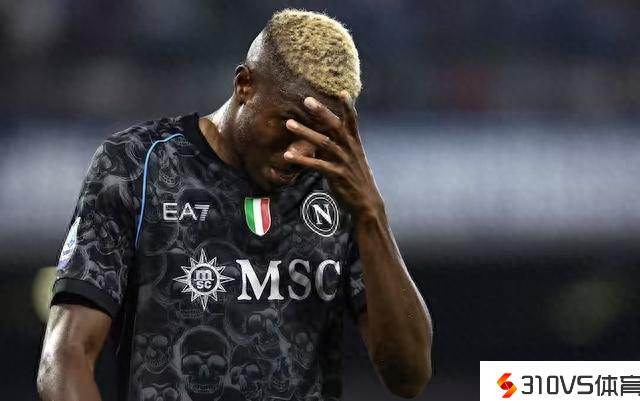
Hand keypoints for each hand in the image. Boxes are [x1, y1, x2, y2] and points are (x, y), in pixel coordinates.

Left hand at [284, 90, 383, 219]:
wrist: (367, 202)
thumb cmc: (357, 179)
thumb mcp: (353, 159)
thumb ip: (340, 147)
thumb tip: (324, 138)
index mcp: (355, 144)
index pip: (352, 121)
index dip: (348, 106)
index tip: (342, 91)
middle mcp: (350, 149)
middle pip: (335, 126)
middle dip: (321, 112)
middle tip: (307, 100)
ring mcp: (343, 161)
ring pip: (323, 143)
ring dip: (304, 132)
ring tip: (289, 124)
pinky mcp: (336, 175)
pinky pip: (316, 165)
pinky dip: (301, 160)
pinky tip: (288, 156)